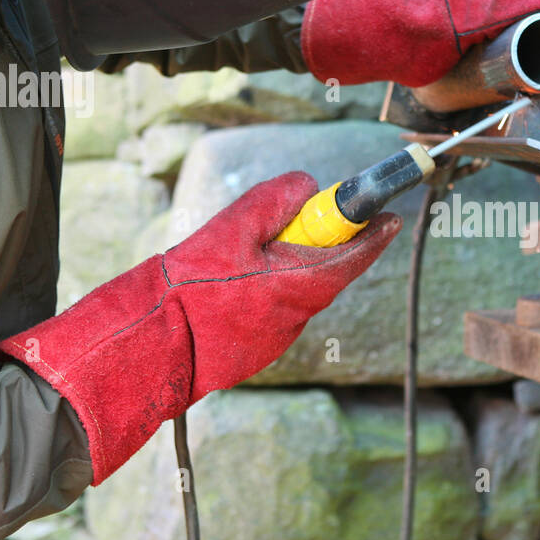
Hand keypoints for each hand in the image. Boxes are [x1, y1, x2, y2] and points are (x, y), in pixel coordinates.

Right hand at [0, 172, 399, 483]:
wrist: (150, 344)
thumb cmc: (188, 286)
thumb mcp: (232, 227)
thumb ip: (276, 201)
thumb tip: (308, 188)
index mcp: (300, 284)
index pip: (354, 256)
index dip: (374, 234)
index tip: (390, 216)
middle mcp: (297, 316)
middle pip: (324, 273)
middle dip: (317, 246)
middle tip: (295, 223)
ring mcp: (278, 338)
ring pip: (296, 293)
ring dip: (284, 270)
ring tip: (239, 261)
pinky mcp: (258, 351)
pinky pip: (273, 313)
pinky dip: (263, 293)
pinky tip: (228, 288)